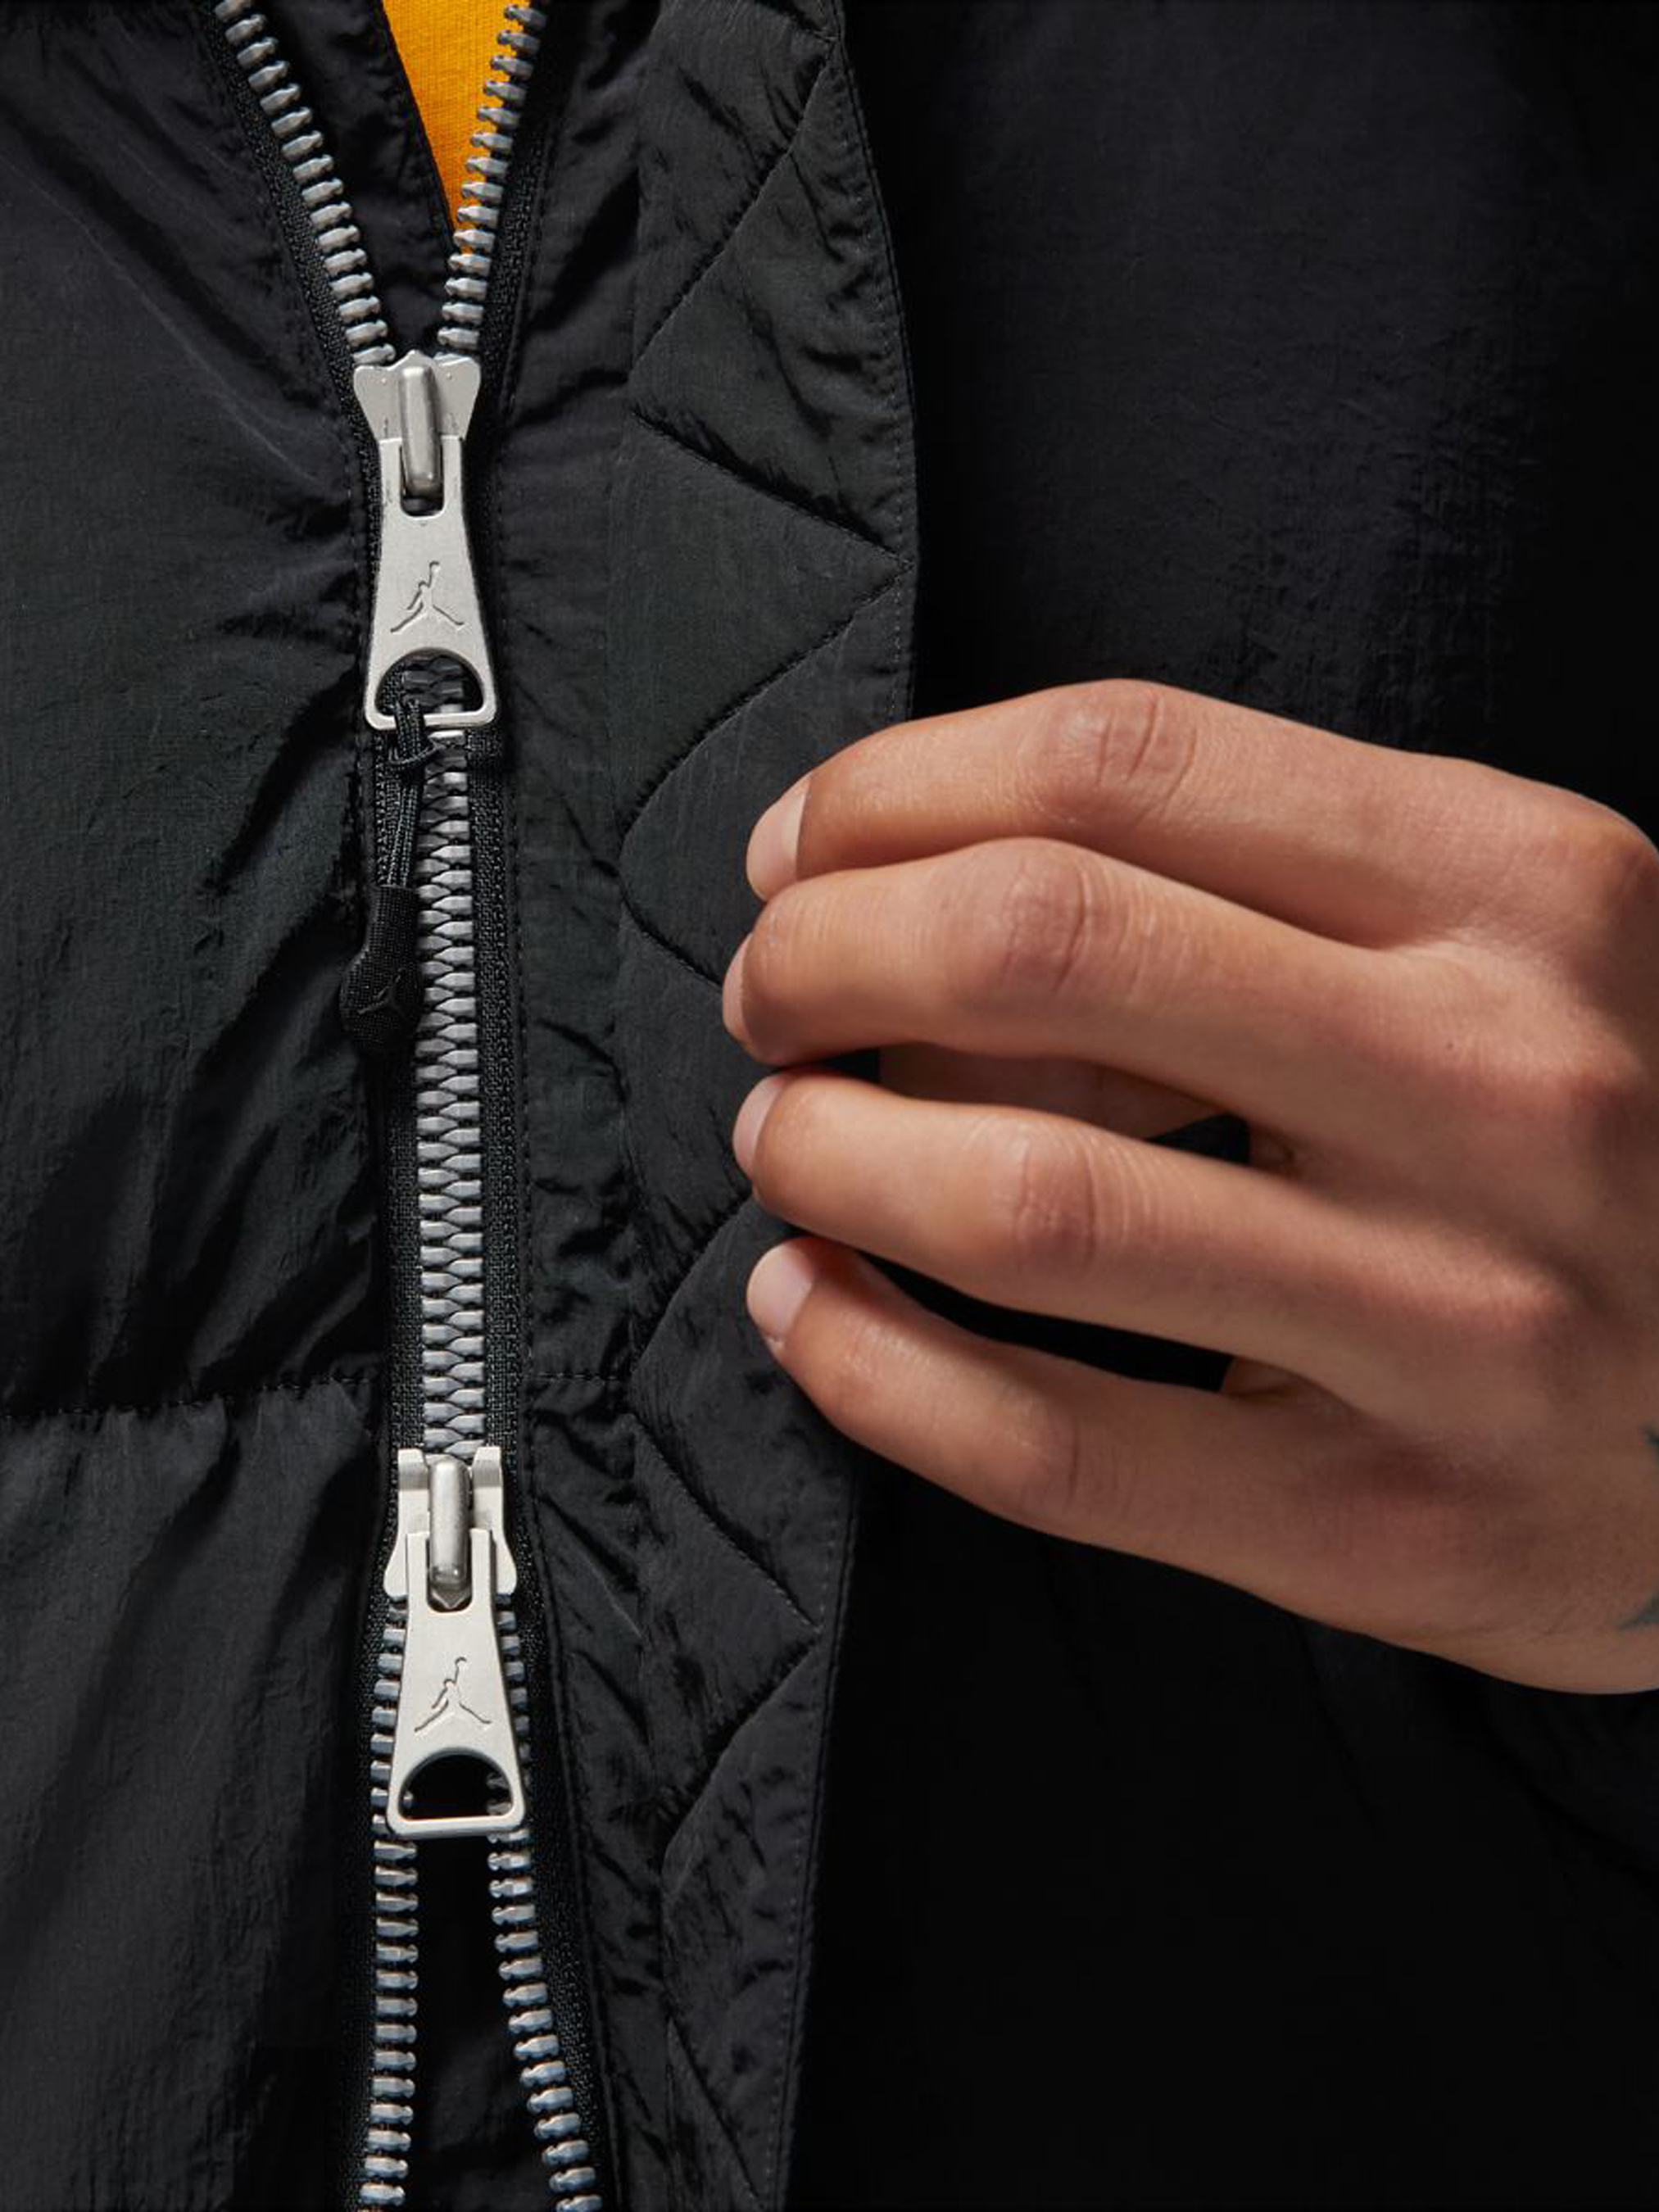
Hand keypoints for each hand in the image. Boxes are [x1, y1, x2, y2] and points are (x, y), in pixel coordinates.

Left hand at [720, 679, 1658, 1693]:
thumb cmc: (1610, 1142)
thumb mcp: (1511, 947)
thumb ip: (1268, 886)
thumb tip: (920, 884)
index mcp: (1528, 888)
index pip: (1121, 763)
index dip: (893, 793)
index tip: (802, 847)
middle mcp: (1508, 1085)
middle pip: (1043, 949)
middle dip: (826, 955)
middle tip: (772, 996)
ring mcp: (1461, 1322)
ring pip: (1029, 1204)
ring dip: (829, 1156)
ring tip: (786, 1142)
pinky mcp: (1387, 1523)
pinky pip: (1054, 1445)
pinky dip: (872, 1368)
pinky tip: (810, 1308)